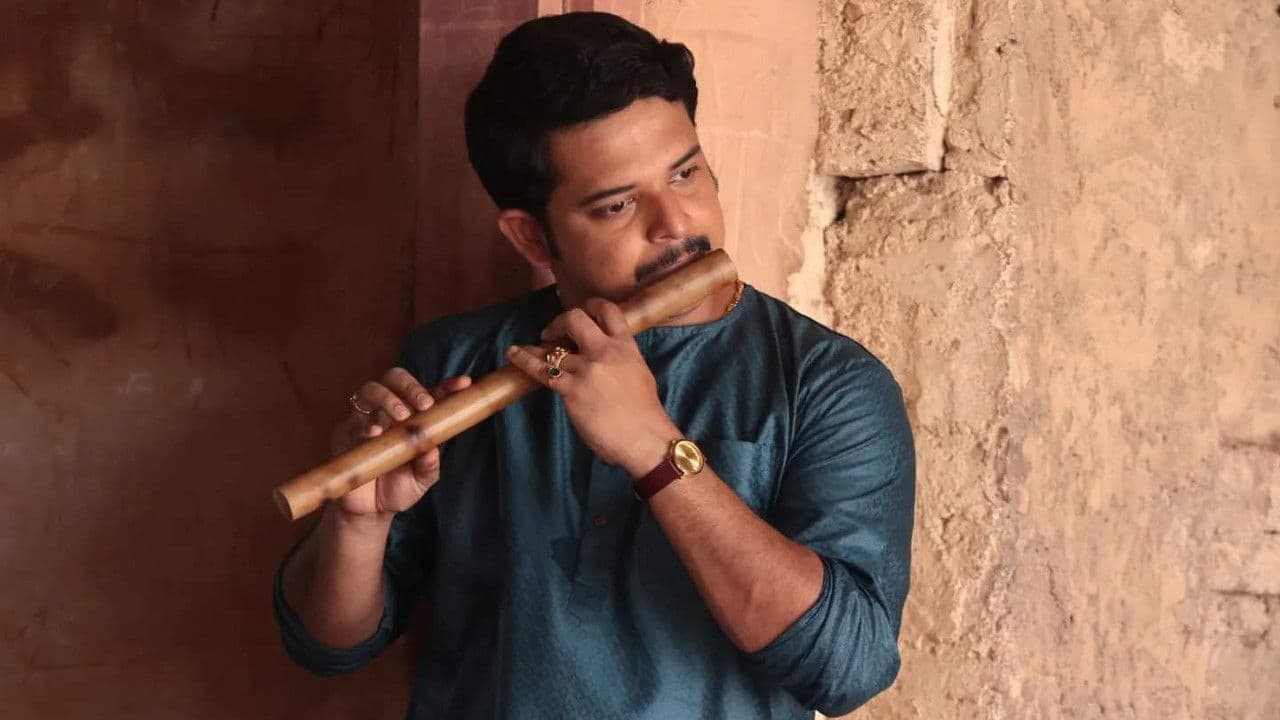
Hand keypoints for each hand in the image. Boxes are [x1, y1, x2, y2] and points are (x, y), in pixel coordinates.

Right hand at [332, 369, 472, 517]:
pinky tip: (376, 434)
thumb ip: (429, 465)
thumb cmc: (399, 489)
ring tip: (401, 416)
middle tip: (425, 404)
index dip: (447, 386)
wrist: (370, 511)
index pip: (431, 392)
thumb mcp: (422, 480)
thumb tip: (432, 449)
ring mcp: (366, 420)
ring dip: (388, 398)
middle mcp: (389, 412)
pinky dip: (365, 425)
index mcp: (414, 417)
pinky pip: (354, 422)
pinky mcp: (346, 434)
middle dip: (411, 386)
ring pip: (370, 390)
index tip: (464, 384)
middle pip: (394, 378)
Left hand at [506, 298, 678, 476]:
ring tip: (526, 348)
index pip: (608, 311)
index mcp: (625, 346)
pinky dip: (525, 360)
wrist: (645, 438)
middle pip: (575, 319)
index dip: (591, 305)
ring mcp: (587, 369)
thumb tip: (605, 356)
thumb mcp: (639, 373)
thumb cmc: (646, 413)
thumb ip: (622, 358)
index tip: (581, 310)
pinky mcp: (571, 390)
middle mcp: (604, 352)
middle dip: (560, 321)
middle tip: (553, 332)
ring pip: (553, 348)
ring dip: (537, 347)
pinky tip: (514, 354)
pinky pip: (542, 370)